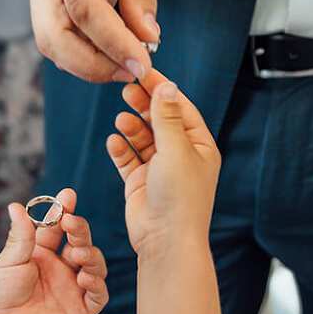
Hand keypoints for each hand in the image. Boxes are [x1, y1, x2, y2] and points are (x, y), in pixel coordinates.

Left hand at [0, 189, 108, 313]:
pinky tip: (84, 277)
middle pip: (80, 242)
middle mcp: (61, 267)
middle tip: (71, 223)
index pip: (60, 227)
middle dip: (80, 230)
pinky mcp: (80, 309)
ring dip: (91, 255)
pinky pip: (98, 294)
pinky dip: (96, 284)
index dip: (65, 211)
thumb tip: (16, 206)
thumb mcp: (8, 261)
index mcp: (43, 252)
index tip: (68, 196)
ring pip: (95, 265)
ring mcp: (72, 287)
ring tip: (77, 253)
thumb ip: (21, 235)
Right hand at [23, 0, 159, 82]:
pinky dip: (86, 48)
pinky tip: (113, 45)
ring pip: (51, 42)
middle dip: (93, 66)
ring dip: (90, 61)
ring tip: (127, 58)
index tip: (142, 63)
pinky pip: (58, 33)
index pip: (84, 9)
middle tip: (131, 70)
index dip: (114, 44)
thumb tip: (145, 37)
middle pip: (53, 37)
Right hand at [106, 70, 220, 254]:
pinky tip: (114, 141)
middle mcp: (180, 156)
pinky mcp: (140, 183)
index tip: (143, 73)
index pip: (180, 108)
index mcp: (199, 146)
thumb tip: (167, 86)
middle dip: (143, 105)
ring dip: (131, 127)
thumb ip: (166, 117)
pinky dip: (121, 149)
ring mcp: (159, 169)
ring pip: (142, 138)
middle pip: (159, 120)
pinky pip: (128, 159)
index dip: (162, 90)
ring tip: (121, 119)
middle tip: (126, 90)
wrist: (166, 240)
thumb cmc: (179, 198)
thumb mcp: (175, 150)